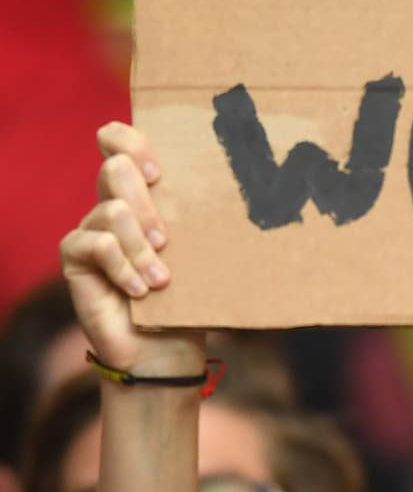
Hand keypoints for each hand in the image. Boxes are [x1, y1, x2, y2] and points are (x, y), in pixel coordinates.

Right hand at [59, 123, 203, 377]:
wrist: (166, 350)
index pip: (119, 140)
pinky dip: (123, 268)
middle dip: (149, 206)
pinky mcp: (76, 258)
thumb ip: (206, 218)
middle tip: (166, 241)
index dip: (132, 141)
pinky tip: (140, 291)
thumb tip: (256, 188)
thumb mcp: (203, 252)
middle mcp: (113, 204)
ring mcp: (91, 229)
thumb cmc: (190, 297)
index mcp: (144, 194)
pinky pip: (96, 245)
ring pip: (112, 211)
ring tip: (161, 279)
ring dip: (142, 248)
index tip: (159, 173)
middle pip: (116, 169)